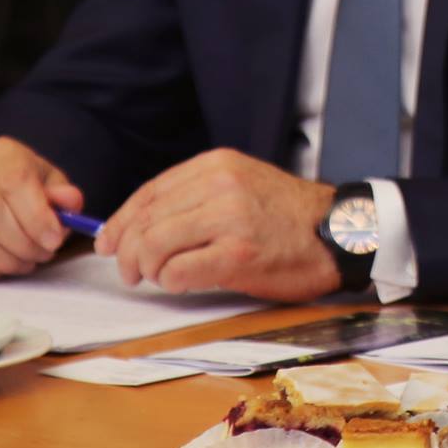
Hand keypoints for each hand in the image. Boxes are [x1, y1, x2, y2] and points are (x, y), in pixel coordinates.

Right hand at [0, 137, 85, 282]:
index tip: (54, 240)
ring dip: (2, 259)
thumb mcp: (52, 183)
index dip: (36, 216)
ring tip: (25, 263)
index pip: (14, 181)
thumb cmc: (26, 186)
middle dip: (21, 243)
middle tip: (42, 255)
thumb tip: (69, 203)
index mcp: (1, 153)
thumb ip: (64, 195)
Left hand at [95, 149, 340, 300]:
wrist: (339, 232)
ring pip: (153, 246)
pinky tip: (183, 281)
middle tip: (130, 270)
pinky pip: (178, 272)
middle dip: (126, 252)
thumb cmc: (287, 217)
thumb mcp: (241, 185)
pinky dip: (171, 281)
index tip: (108, 242)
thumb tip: (136, 225)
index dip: (121, 221)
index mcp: (218, 165)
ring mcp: (229, 220)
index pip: (150, 192)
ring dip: (146, 269)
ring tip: (156, 277)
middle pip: (146, 221)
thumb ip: (196, 196)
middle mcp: (221, 186)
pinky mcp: (237, 255)